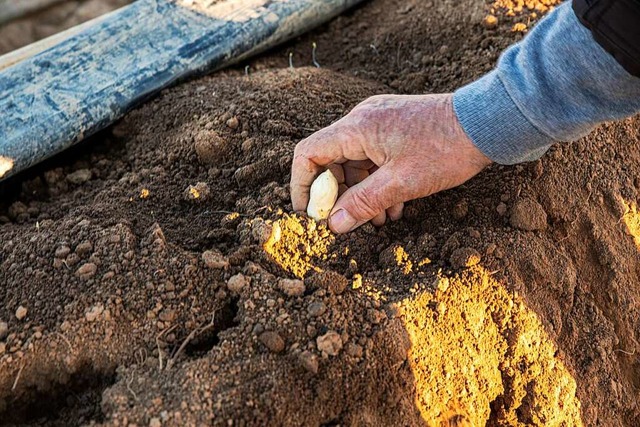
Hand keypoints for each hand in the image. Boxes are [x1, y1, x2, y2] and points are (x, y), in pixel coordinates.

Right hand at [290, 93, 491, 232]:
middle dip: (339, 195)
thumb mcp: (401, 184)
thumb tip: (334, 225)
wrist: (487, 122)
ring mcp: (379, 121)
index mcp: (357, 128)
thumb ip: (363, 203)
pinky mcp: (394, 126)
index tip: (309, 212)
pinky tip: (394, 206)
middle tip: (350, 221)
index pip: (309, 153)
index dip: (302, 184)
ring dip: (361, 192)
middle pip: (331, 160)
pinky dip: (377, 182)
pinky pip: (373, 156)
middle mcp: (362, 119)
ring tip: (381, 220)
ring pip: (354, 161)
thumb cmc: (446, 149)